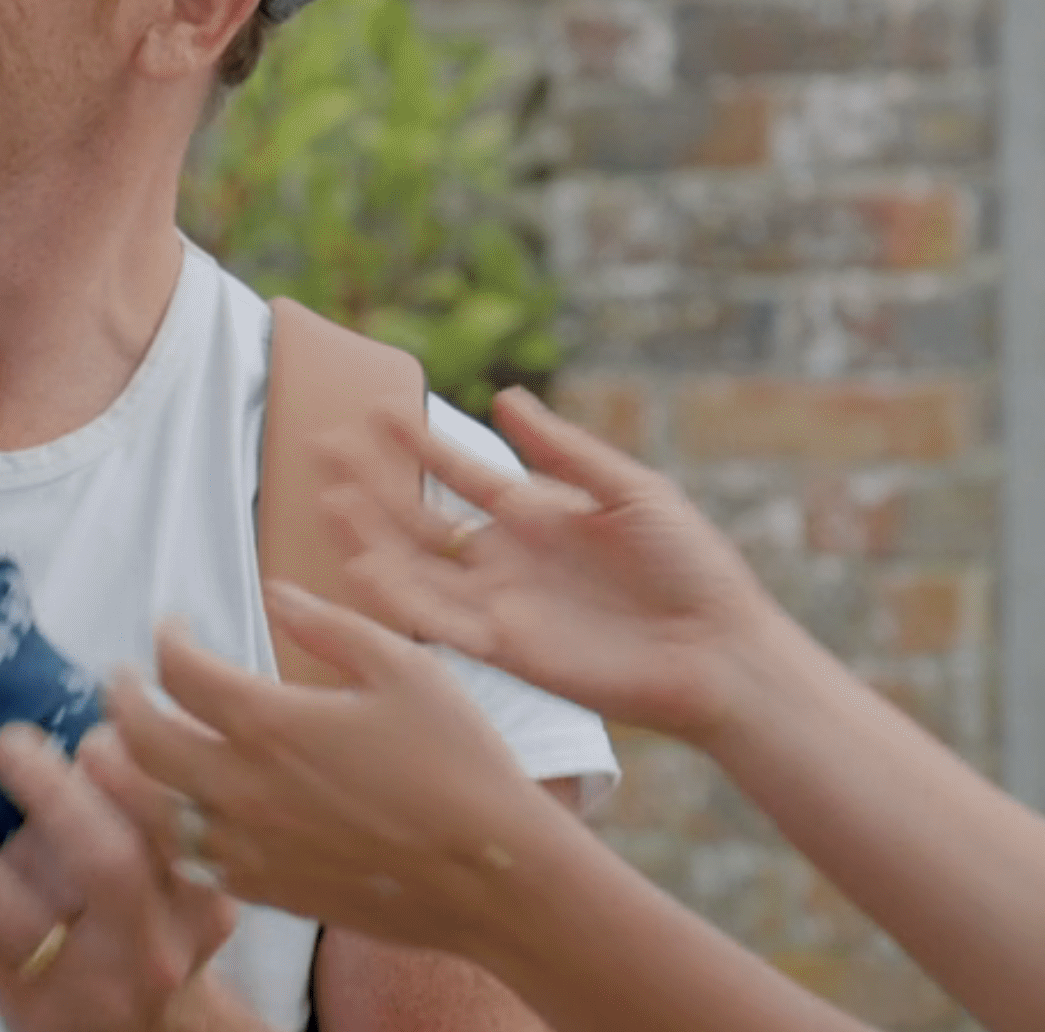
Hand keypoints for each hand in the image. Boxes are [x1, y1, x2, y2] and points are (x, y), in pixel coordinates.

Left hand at [0, 727, 236, 1030]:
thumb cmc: (151, 929)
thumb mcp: (177, 879)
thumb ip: (144, 812)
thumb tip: (92, 723)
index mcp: (197, 896)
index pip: (171, 821)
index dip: (131, 768)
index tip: (92, 729)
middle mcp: (152, 941)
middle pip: (108, 863)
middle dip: (51, 794)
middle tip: (6, 744)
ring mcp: (91, 981)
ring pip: (17, 914)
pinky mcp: (34, 1006)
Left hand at [96, 589, 573, 959]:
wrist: (494, 877)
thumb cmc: (460, 764)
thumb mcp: (405, 668)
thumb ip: (328, 625)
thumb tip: (274, 592)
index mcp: (272, 723)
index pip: (179, 671)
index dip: (165, 639)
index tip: (172, 627)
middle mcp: (244, 788)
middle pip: (140, 741)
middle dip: (120, 702)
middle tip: (120, 681)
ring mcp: (250, 847)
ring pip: (151, 810)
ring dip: (125, 772)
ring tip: (120, 746)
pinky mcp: (268, 890)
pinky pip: (190, 861)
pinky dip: (168, 830)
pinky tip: (178, 812)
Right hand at [332, 389, 790, 749]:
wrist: (719, 649)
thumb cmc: (691, 566)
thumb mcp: (631, 489)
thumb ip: (565, 451)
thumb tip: (506, 396)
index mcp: (539, 516)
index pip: (463, 473)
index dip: (420, 443)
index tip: (376, 412)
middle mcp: (509, 558)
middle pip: (423, 519)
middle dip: (374, 486)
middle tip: (324, 450)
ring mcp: (503, 603)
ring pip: (419, 568)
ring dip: (372, 538)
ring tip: (328, 503)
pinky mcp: (507, 649)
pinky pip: (439, 622)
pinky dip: (398, 599)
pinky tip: (360, 570)